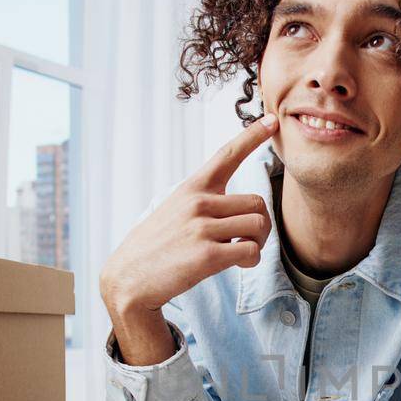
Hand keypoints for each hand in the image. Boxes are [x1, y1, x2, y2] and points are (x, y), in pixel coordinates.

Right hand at [100, 115, 278, 363]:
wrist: (128, 279)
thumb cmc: (157, 247)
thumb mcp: (174, 211)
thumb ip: (204, 202)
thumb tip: (242, 209)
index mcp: (191, 188)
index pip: (226, 155)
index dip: (251, 136)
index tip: (272, 121)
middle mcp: (197, 202)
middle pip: (256, 202)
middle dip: (260, 224)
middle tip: (247, 239)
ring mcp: (201, 227)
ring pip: (258, 225)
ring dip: (257, 243)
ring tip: (239, 253)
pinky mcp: (207, 255)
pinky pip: (251, 250)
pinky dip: (251, 260)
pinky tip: (237, 264)